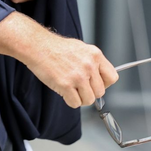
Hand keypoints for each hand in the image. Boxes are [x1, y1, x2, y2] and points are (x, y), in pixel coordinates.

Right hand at [0, 12, 118, 107]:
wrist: (38, 46)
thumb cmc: (56, 48)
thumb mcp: (81, 48)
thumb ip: (92, 62)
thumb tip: (99, 78)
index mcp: (95, 55)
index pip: (112, 77)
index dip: (104, 83)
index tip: (95, 83)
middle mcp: (89, 65)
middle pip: (100, 92)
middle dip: (89, 92)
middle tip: (78, 87)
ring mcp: (78, 76)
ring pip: (89, 100)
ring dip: (80, 98)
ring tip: (71, 89)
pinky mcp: (66, 85)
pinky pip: (75, 103)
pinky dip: (69, 101)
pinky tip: (63, 91)